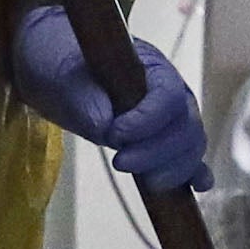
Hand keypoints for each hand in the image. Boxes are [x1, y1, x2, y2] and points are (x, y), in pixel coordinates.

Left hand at [9, 5, 210, 190]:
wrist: (54, 65)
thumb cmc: (60, 61)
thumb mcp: (64, 77)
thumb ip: (86, 100)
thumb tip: (107, 130)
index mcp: (151, 67)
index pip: (169, 96)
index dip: (148, 122)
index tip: (115, 136)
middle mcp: (169, 91)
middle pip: (187, 125)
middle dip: (160, 152)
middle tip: (121, 163)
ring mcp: (169, 117)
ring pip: (191, 144)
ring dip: (175, 168)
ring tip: (147, 183)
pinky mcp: (161, 139)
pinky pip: (188, 156)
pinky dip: (194, 172)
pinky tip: (196, 187)